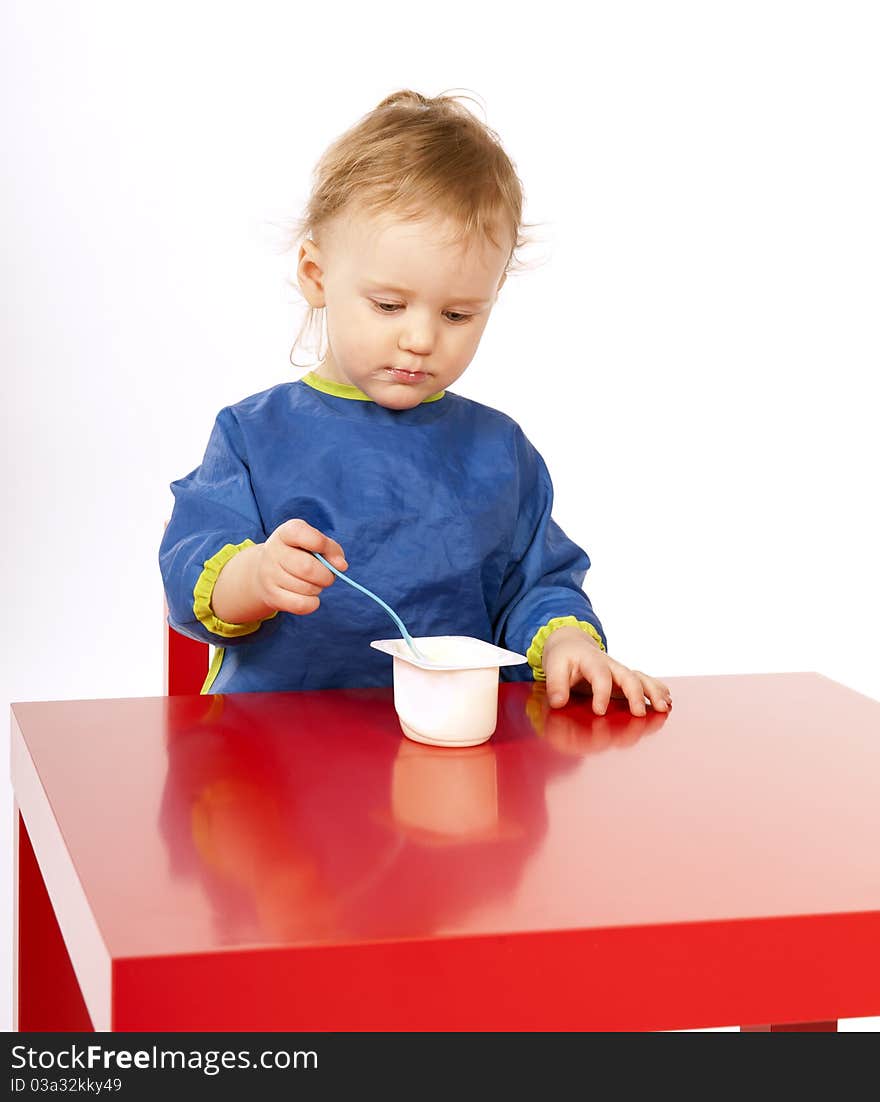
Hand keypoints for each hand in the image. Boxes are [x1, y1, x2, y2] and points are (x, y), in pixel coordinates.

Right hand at [254, 518, 347, 615]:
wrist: (267, 572)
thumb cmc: (299, 554)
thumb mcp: (314, 543)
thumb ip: (331, 549)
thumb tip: (341, 566)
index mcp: (285, 533)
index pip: (302, 534)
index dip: (322, 545)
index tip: (332, 556)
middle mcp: (273, 552)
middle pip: (307, 568)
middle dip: (326, 576)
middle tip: (327, 576)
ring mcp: (269, 575)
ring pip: (306, 588)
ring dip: (318, 588)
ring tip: (313, 584)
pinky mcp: (272, 596)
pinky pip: (301, 605)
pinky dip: (313, 603)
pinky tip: (310, 597)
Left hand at [541, 626, 671, 715]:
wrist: (572, 644)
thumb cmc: (564, 657)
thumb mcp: (553, 667)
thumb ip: (556, 684)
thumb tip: (558, 703)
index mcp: (592, 660)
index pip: (600, 676)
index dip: (601, 693)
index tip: (599, 711)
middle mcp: (611, 665)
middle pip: (628, 676)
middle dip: (635, 694)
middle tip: (639, 713)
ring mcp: (620, 672)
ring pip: (641, 678)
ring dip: (653, 692)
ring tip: (663, 707)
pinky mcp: (625, 680)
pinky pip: (644, 682)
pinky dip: (657, 690)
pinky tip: (667, 702)